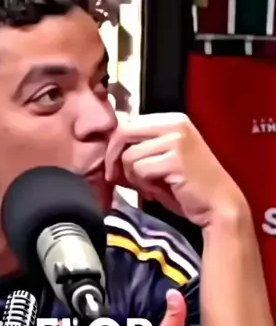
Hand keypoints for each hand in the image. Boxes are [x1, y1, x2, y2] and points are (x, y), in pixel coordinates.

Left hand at [105, 113, 245, 228]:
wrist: (218, 205)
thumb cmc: (188, 187)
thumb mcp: (162, 161)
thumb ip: (139, 151)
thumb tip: (107, 152)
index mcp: (172, 120)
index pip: (127, 124)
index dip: (114, 147)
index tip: (114, 168)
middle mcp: (175, 124)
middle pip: (123, 133)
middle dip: (113, 159)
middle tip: (116, 178)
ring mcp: (176, 140)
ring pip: (130, 155)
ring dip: (132, 176)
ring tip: (149, 186)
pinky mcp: (176, 159)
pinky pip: (140, 169)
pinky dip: (143, 184)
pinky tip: (156, 191)